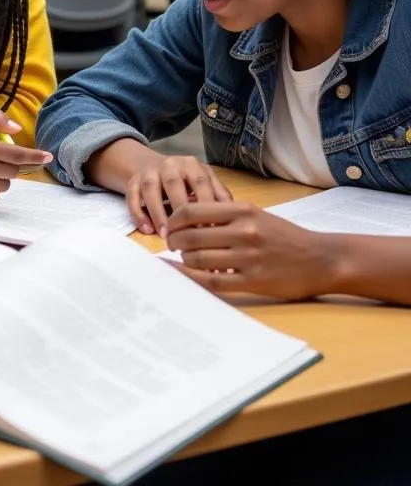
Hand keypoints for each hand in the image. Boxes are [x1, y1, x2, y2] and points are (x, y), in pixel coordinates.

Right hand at [125, 154, 231, 235]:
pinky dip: (138, 214)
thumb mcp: (203, 184)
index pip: (201, 183)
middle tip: (189, 236)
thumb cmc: (184, 182)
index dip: (206, 206)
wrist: (150, 165)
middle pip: (174, 183)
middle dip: (181, 211)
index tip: (213, 230)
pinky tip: (146, 230)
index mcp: (192, 165)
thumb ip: (217, 197)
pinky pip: (132, 196)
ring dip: (158, 213)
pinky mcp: (132, 180)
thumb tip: (233, 221)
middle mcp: (170, 164)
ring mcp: (149, 171)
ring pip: (151, 189)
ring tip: (166, 236)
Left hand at [167, 202, 337, 299]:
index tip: (170, 228)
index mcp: (242, 211)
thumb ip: (225, 216)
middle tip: (173, 246)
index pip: (191, 211)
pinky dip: (195, 279)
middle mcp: (244, 232)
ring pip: (199, 259)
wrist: (322, 258)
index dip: (174, 221)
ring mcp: (249, 257)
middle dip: (175, 242)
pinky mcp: (254, 281)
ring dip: (185, 261)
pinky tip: (189, 276)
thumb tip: (187, 221)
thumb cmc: (285, 236)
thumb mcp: (256, 215)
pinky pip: (214, 281)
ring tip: (185, 260)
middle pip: (191, 237)